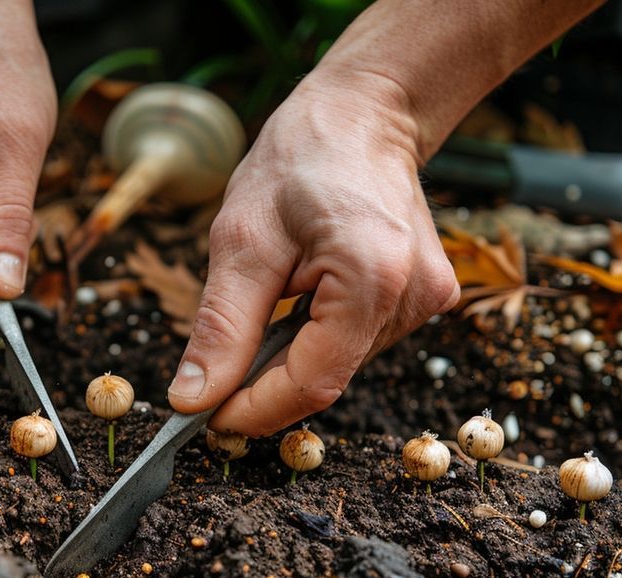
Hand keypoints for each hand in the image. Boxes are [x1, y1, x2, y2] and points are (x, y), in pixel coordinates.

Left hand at [166, 73, 459, 435]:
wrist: (363, 114)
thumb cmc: (299, 161)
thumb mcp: (239, 241)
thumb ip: (221, 328)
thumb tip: (193, 401)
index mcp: (374, 277)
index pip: (312, 384)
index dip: (254, 411)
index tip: (205, 419)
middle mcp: (415, 297)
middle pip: (326, 378)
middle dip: (264, 388)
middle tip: (213, 377)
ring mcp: (427, 300)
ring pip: (339, 364)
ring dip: (288, 359)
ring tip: (261, 309)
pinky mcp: (424, 299)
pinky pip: (354, 341)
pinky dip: (314, 338)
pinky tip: (296, 298)